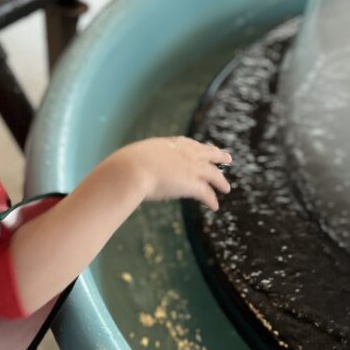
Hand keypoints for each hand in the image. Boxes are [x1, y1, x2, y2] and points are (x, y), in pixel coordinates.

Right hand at [112, 137, 231, 211]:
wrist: (129, 171)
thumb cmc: (124, 167)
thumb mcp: (132, 159)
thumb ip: (136, 163)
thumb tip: (122, 170)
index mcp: (168, 145)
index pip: (189, 144)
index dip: (198, 148)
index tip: (204, 149)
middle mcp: (183, 153)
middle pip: (207, 153)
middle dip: (218, 155)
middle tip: (227, 158)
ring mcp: (190, 167)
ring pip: (213, 173)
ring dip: (220, 181)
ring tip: (226, 188)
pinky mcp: (192, 183)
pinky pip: (207, 193)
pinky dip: (212, 200)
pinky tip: (215, 206)